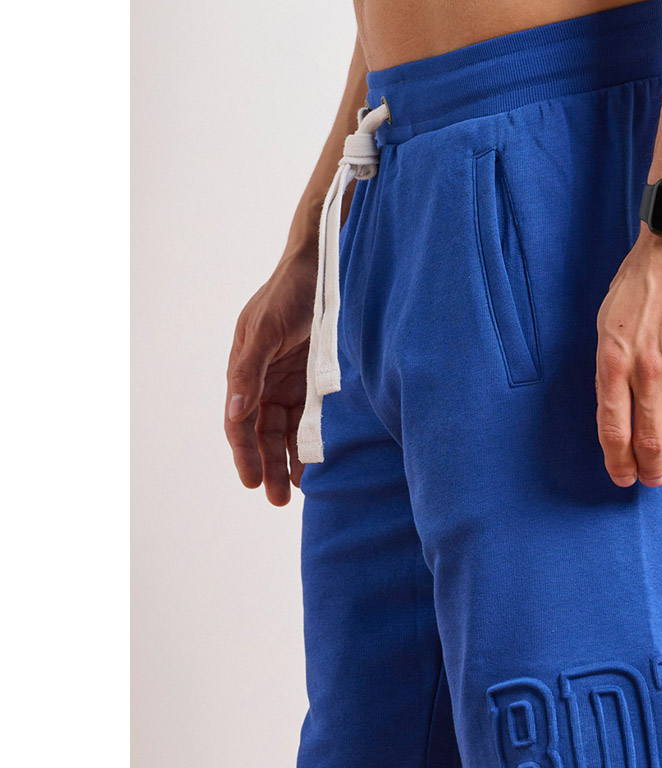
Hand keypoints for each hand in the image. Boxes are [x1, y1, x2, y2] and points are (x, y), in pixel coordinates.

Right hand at [225, 260, 316, 504]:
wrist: (321, 267)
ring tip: (297, 492)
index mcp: (245, 369)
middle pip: (262, 433)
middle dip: (267, 466)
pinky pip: (308, 418)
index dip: (245, 453)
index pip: (239, 421)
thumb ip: (249, 369)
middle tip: (277, 501)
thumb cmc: (288, 293)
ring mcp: (289, 382)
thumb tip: (235, 411)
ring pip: (285, 431)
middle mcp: (264, 380)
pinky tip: (316, 462)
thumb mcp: (266, 329)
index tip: (252, 482)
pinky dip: (310, 440)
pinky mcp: (313, 380)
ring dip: (288, 460)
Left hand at [595, 232, 661, 487]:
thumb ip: (611, 367)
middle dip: (649, 469)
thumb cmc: (641, 282)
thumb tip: (618, 410)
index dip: (618, 462)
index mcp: (614, 360)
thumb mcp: (608, 323)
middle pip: (648, 439)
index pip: (614, 429)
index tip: (623, 477)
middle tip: (652, 479)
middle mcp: (649, 368)